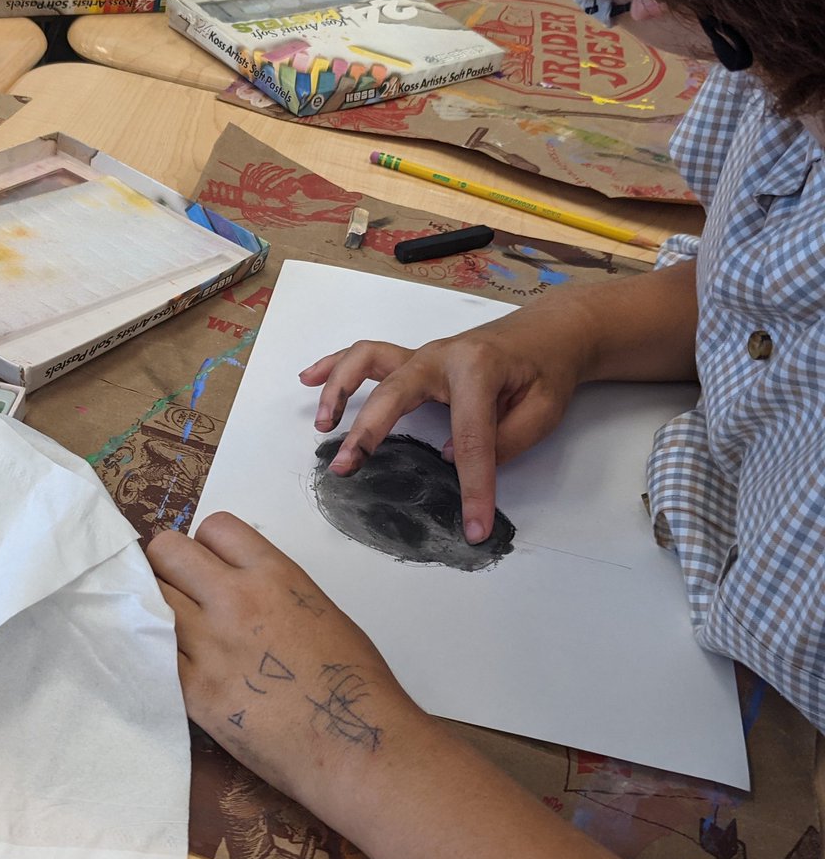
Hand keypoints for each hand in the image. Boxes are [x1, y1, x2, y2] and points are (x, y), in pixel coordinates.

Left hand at [147, 512, 417, 813]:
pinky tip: (166, 663)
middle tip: (178, 593)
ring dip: (152, 609)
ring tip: (169, 629)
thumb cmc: (351, 679)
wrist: (353, 744)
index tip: (209, 568)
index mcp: (273, 574)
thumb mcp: (319, 609)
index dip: (206, 546)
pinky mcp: (191, 690)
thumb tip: (240, 588)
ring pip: (147, 599)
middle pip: (166, 552)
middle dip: (167, 566)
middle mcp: (234, 598)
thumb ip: (271, 589)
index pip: (213, 527)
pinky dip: (152, 652)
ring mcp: (208, 643)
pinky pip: (150, 652)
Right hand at [298, 310, 586, 543]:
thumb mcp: (543, 410)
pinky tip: (309, 380)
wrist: (550, 331)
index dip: (473, 488)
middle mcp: (442, 357)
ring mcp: (423, 356)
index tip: (474, 526)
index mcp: (479, 369)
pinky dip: (334, 367)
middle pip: (396, 395)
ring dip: (339, 391)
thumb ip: (504, 439)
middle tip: (347, 468)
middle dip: (368, 433)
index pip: (472, 439)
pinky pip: (366, 358)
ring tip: (322, 425)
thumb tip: (455, 457)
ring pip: (368, 362)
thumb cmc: (547, 370)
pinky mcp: (414, 362)